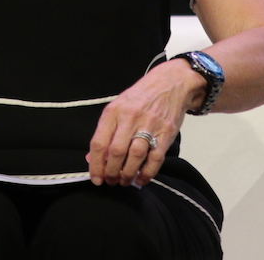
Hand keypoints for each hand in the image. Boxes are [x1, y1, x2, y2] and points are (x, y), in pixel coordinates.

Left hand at [87, 60, 203, 187]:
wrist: (171, 82)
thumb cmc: (141, 96)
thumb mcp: (118, 106)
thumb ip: (105, 132)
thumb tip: (92, 158)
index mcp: (114, 111)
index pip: (99, 142)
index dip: (95, 165)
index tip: (96, 178)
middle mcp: (130, 118)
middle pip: (116, 152)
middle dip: (111, 172)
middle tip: (111, 181)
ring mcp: (149, 125)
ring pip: (134, 157)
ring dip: (127, 174)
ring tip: (124, 181)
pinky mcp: (166, 133)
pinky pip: (155, 159)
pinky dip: (147, 173)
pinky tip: (141, 179)